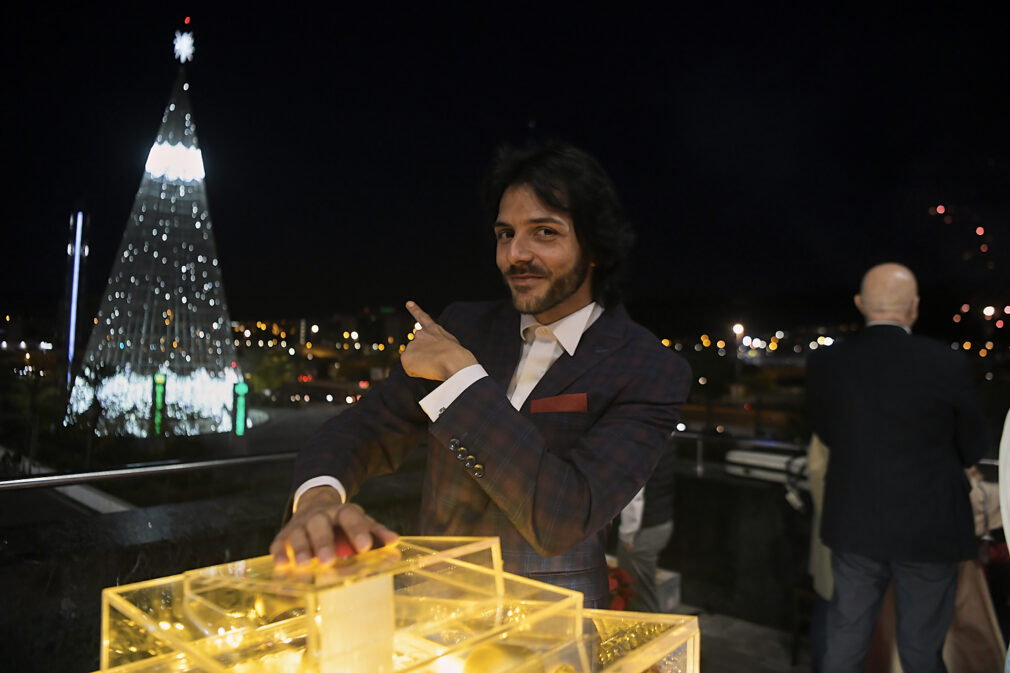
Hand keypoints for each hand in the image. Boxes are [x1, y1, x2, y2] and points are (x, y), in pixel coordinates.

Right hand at [270, 487, 398, 566]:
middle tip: (328, 561)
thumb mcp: (361, 524)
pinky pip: (279, 544)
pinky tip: (282, 566)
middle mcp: (319, 516)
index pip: (350, 516)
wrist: (315, 507)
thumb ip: (376, 533)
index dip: (357, 530)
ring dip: (300, 549)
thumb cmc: (343, 525)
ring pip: (298, 533)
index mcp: (342, 512)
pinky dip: (280, 554)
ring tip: (303, 566)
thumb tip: (394, 543)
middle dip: (323, 542)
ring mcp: (300, 525)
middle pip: (320, 524)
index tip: (364, 547)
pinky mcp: (284, 536)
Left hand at [400, 301, 477, 380]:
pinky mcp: (406, 356)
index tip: (408, 303)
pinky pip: (411, 370)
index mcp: (434, 330)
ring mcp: (412, 345)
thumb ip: (438, 347)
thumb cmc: (457, 356)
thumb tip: (426, 357)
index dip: (415, 310)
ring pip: (416, 361)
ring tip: (436, 365)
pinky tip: (428, 369)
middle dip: (423, 355)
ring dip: (424, 365)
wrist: (453, 360)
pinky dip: (418, 372)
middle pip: (418, 349)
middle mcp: (421, 335)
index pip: (423, 318)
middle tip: (435, 359)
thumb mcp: (451, 346)